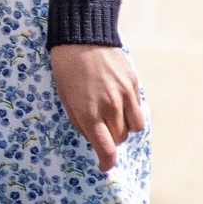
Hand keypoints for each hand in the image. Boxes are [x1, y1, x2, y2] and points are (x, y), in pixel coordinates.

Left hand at [50, 44, 145, 172]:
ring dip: (124, 129)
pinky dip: (131, 114)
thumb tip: (93, 137)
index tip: (105, 166)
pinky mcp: (133, 84)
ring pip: (133, 128)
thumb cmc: (66, 67)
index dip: (107, 162)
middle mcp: (109, 106)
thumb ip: (79, 120)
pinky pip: (138, 110)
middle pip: (119, 138)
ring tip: (113, 118)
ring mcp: (124, 95)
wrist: (82, 36)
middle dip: (111, 140)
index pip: (105, 147)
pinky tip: (120, 105)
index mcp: (88, 111)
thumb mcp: (64, 96)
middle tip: (102, 131)